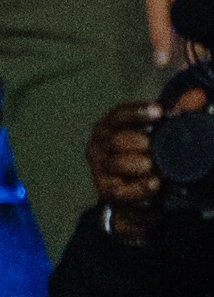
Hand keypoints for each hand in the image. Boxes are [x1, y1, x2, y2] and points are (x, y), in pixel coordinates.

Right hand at [92, 99, 163, 242]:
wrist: (136, 199)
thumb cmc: (145, 160)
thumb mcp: (157, 138)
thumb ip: (176, 117)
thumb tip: (198, 96)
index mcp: (108, 128)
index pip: (118, 115)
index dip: (137, 112)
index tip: (159, 111)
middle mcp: (98, 147)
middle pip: (115, 140)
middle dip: (139, 142)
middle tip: (155, 146)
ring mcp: (100, 170)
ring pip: (116, 163)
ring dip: (141, 165)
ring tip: (159, 168)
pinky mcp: (107, 192)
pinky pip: (122, 189)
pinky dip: (140, 187)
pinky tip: (154, 183)